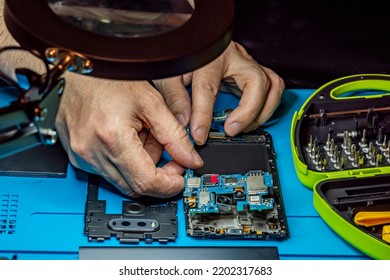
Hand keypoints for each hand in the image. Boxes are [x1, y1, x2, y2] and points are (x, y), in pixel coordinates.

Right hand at [55, 73, 202, 196]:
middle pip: (133, 185)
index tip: (180, 178)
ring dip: (140, 166)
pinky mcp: (76, 154)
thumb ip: (175, 136)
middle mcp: (91, 152)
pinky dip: (124, 160)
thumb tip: (190, 159)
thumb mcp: (152, 103)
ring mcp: (81, 155)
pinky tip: (128, 138)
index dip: (168, 186)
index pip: (145, 182)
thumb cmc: (112, 78)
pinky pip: (106, 170)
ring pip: (121, 179)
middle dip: (157, 175)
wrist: (82, 67)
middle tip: (169, 155)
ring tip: (144, 136)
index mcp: (111, 138)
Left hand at [154, 41, 284, 144]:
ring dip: (262, 111)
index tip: (200, 135)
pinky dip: (266, 106)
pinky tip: (251, 119)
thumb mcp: (169, 74)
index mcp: (209, 57)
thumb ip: (175, 97)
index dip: (204, 116)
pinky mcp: (254, 70)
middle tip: (231, 131)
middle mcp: (234, 57)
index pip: (209, 89)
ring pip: (272, 85)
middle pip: (257, 82)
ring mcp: (248, 63)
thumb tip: (184, 122)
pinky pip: (272, 88)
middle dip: (248, 112)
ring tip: (243, 128)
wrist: (193, 40)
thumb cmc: (183, 56)